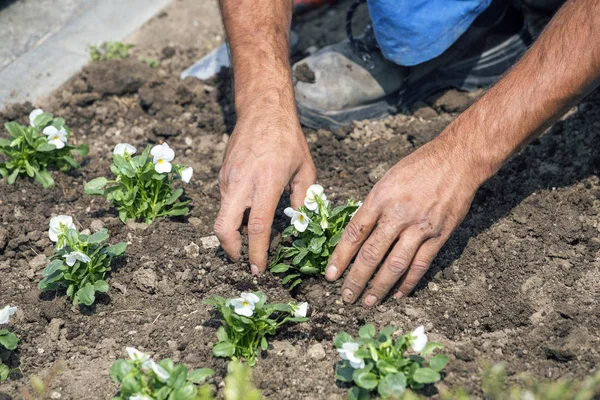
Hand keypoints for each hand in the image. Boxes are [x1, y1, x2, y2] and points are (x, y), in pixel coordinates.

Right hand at [214, 116, 315, 274]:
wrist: (262, 108)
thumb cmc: (288, 138)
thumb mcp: (305, 168)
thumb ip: (303, 198)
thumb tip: (299, 222)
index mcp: (265, 183)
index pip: (256, 226)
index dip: (256, 252)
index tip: (258, 268)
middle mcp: (241, 183)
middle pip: (224, 226)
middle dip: (231, 249)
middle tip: (243, 260)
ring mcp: (228, 178)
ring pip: (223, 215)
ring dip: (234, 231)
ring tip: (251, 236)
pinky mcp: (223, 174)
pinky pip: (226, 201)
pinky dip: (234, 213)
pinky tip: (250, 211)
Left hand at [326, 138, 483, 305]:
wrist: (458, 159)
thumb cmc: (419, 166)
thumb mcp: (387, 179)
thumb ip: (374, 206)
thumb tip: (359, 233)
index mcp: (380, 197)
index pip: (354, 233)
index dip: (340, 257)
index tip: (330, 274)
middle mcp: (398, 214)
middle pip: (371, 253)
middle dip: (356, 279)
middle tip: (345, 297)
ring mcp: (420, 227)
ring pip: (395, 265)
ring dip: (379, 287)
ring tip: (368, 302)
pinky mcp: (439, 235)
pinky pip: (420, 264)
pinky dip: (408, 282)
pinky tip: (398, 294)